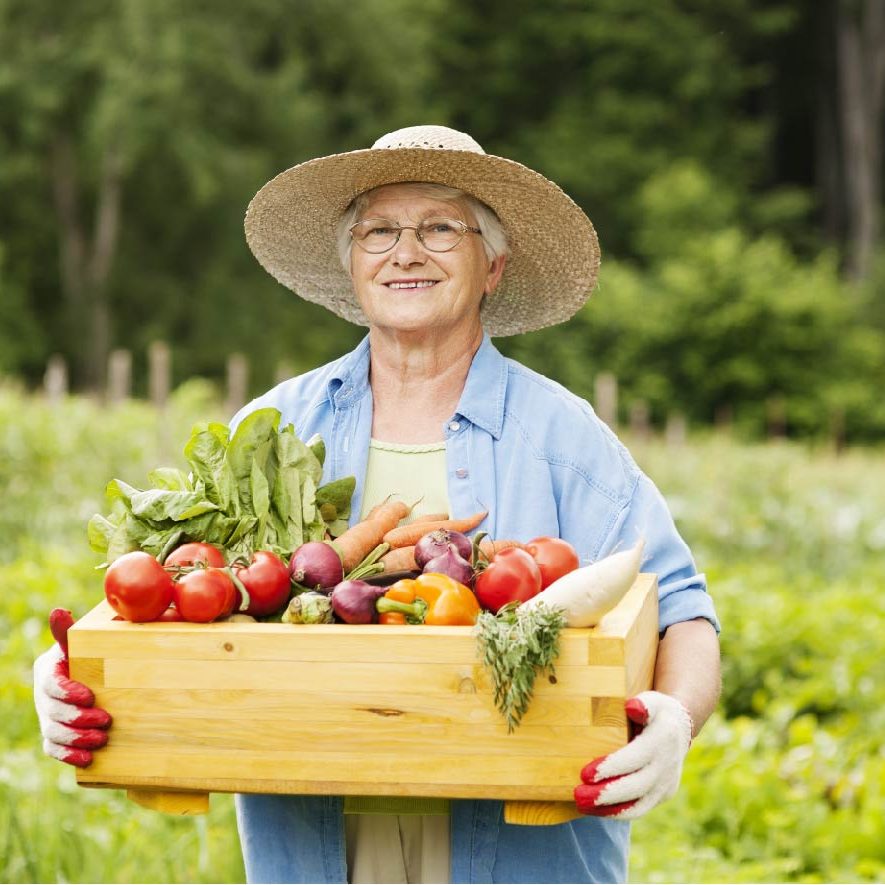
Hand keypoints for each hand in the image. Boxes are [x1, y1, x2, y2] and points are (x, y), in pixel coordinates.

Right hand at [33, 609, 111, 766]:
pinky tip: (87, 759)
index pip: (50, 684)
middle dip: (78, 719)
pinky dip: (68, 756)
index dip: (67, 692)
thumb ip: (68, 632)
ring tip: (101, 739)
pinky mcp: (53, 734)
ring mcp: (46, 716)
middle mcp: (43, 696)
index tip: (90, 696)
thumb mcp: (80, 643)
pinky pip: (53, 749)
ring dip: (77, 739)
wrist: (94, 674)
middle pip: (52, 712)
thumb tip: (58, 611)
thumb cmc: (89, 655)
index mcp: (48, 670)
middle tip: (106, 720)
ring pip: (53, 733)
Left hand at [574, 691, 691, 819]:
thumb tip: (632, 707)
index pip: (634, 759)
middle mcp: (666, 765)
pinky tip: (596, 811)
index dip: (610, 768)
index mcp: (662, 740)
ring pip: (638, 805)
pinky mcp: (662, 795)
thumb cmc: (657, 711)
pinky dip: (617, 813)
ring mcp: (666, 783)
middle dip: (605, 794)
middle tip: (578, 795)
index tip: (584, 774)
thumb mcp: (653, 700)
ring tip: (581, 805)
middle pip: (635, 786)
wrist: (680, 728)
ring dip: (608, 808)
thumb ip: (644, 704)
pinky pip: (640, 809)